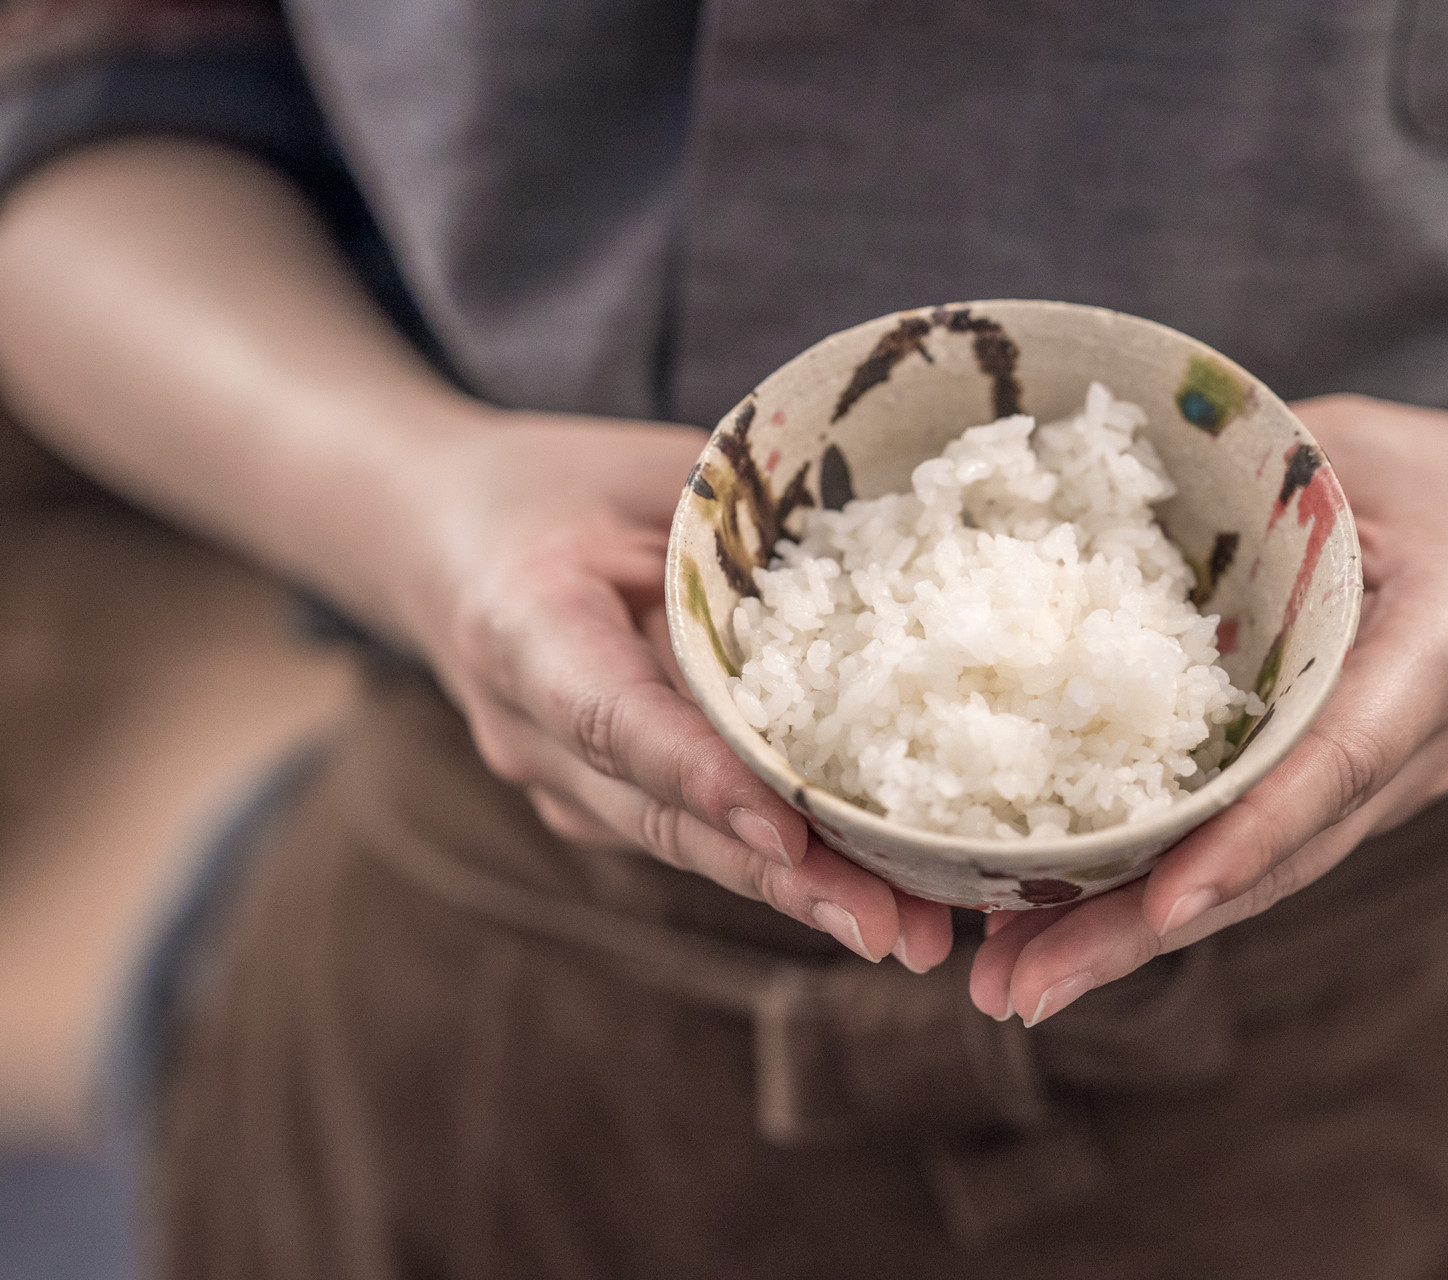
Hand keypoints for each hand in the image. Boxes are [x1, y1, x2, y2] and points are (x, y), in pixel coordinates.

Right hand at [396, 410, 955, 971]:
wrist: (449, 539)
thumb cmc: (556, 489)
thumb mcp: (643, 472)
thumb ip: (736, 521)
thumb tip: (883, 554)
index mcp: (522, 628)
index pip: (613, 717)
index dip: (700, 776)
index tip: (787, 831)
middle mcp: (527, 731)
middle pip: (662, 817)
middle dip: (780, 878)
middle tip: (885, 926)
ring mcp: (560, 786)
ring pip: (686, 847)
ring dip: (800, 895)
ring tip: (910, 932)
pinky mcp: (604, 809)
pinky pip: (697, 839)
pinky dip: (786, 868)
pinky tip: (883, 895)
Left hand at [967, 394, 1447, 1023]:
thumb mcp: (1380, 446)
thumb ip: (1263, 467)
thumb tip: (1111, 480)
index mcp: (1438, 657)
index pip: (1340, 761)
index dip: (1250, 837)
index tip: (1161, 908)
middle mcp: (1412, 752)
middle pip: (1275, 864)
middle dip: (1140, 935)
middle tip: (1016, 993)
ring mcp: (1385, 789)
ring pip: (1259, 877)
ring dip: (1135, 937)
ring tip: (1016, 982)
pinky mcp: (1354, 790)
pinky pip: (1260, 849)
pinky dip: (1170, 889)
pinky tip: (1077, 915)